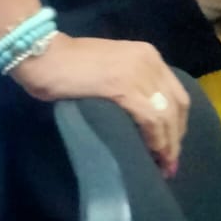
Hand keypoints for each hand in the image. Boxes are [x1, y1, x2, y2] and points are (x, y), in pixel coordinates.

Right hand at [11, 33, 188, 175]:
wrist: (42, 54)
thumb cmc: (66, 63)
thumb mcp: (109, 67)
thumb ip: (129, 83)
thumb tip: (143, 116)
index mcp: (147, 55)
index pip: (176, 93)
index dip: (178, 123)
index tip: (171, 145)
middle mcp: (149, 61)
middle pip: (178, 106)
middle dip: (176, 137)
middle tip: (168, 162)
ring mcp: (138, 74)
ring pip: (167, 115)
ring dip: (167, 144)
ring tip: (160, 165)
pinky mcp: (124, 88)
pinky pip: (151, 119)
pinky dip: (154, 139)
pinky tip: (149, 152)